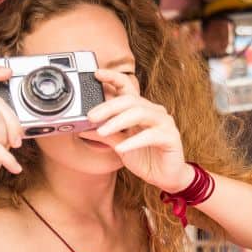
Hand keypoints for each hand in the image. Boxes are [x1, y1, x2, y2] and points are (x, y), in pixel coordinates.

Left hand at [87, 69, 193, 191]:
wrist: (166, 177)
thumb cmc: (145, 158)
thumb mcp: (119, 145)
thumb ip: (103, 135)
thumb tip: (80, 128)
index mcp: (141, 110)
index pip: (127, 88)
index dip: (114, 78)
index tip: (97, 74)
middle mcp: (153, 112)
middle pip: (130, 100)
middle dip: (109, 107)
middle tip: (91, 116)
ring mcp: (164, 123)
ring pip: (140, 113)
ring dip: (118, 122)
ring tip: (103, 132)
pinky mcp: (171, 137)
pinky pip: (150, 135)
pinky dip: (134, 141)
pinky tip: (121, 149)